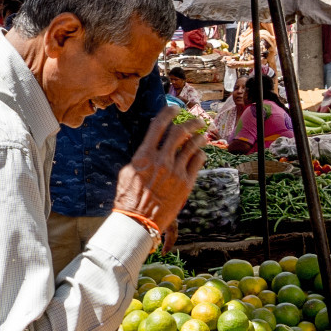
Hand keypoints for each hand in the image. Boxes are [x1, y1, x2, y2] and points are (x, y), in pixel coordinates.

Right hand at [114, 107, 206, 240]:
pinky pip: (197, 162)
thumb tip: (150, 144)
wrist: (139, 221)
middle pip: (180, 132)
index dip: (167, 113)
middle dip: (190, 122)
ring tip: (203, 135)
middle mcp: (162, 160)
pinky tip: (201, 153)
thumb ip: (141, 156)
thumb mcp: (128, 172)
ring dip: (199, 137)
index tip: (173, 109)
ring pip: (193, 145)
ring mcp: (176, 171)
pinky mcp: (186, 183)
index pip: (158, 125)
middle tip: (196, 120)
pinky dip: (201, 154)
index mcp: (144, 155)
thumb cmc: (128, 198)